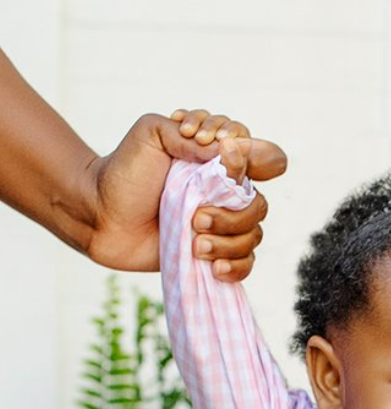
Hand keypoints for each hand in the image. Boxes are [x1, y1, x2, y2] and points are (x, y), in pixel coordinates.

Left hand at [85, 108, 286, 278]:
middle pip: (259, 205)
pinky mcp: (214, 254)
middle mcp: (225, 193)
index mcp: (219, 161)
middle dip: (231, 215)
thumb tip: (230, 150)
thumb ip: (190, 135)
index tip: (218, 160)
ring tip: (194, 244)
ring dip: (227, 242)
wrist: (101, 217)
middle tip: (195, 218)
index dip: (252, 160)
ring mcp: (221, 225)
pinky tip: (213, 267)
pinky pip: (246, 263)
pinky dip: (236, 267)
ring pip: (253, 235)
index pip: (264, 157)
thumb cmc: (124, 172)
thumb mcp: (152, 134)